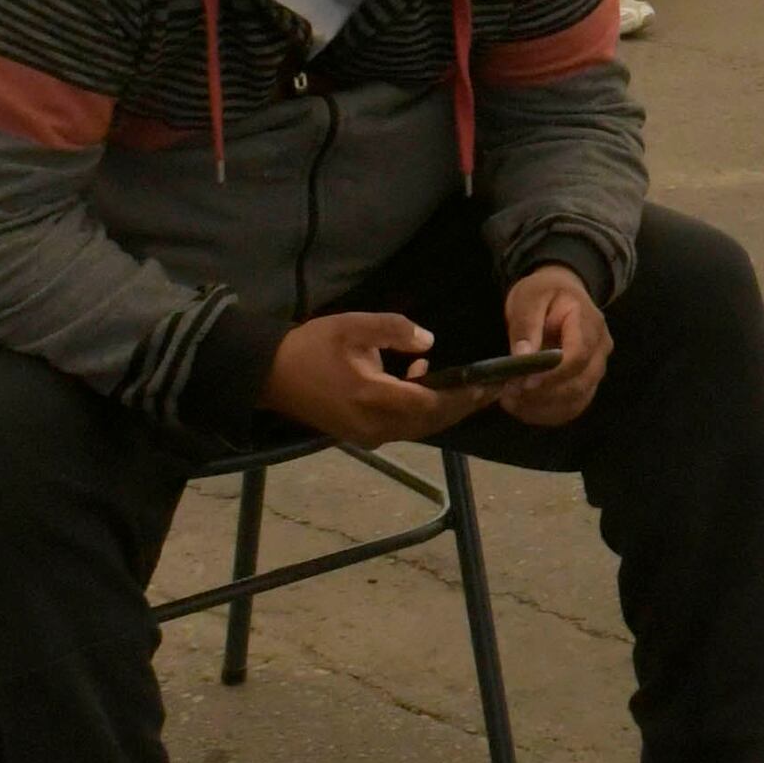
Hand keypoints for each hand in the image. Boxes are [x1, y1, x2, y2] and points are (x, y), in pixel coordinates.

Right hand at [261, 310, 482, 445]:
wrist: (269, 374)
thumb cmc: (311, 346)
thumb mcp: (353, 327)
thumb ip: (394, 330)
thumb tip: (429, 343)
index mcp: (374, 400)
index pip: (431, 404)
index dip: (463, 395)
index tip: (491, 382)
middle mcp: (375, 426)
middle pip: (431, 421)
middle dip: (463, 404)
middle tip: (494, 387)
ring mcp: (368, 436)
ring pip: (419, 427)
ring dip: (446, 408)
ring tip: (473, 385)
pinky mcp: (362, 435)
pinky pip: (403, 426)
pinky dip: (422, 410)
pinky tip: (423, 379)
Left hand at [498, 268, 608, 426]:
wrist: (561, 292)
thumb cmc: (544, 292)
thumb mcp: (529, 298)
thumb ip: (526, 325)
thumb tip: (522, 357)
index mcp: (589, 323)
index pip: (578, 357)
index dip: (552, 375)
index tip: (523, 382)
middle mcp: (601, 349)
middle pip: (581, 384)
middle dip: (544, 395)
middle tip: (509, 393)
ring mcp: (596, 369)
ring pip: (577, 401)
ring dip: (543, 408)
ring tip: (511, 401)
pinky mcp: (586, 383)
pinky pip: (572, 407)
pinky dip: (547, 414)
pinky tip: (522, 408)